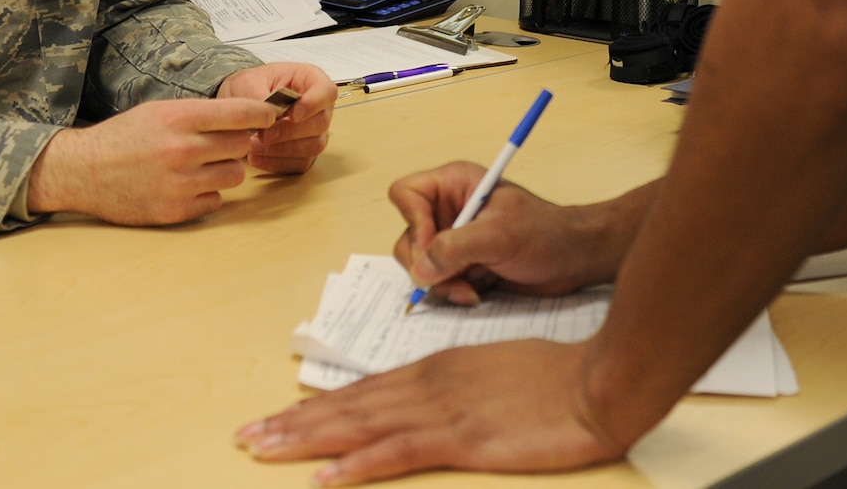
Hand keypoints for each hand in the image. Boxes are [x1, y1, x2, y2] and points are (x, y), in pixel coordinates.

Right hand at [24, 96, 278, 223]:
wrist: (83, 171)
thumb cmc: (124, 137)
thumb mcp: (159, 111)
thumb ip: (200, 114)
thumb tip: (246, 118)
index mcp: (179, 118)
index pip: (241, 113)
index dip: (262, 114)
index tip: (270, 116)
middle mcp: (182, 150)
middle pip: (242, 145)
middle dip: (236, 144)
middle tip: (220, 144)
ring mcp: (179, 183)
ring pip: (235, 175)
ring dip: (224, 170)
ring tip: (201, 167)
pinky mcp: (175, 211)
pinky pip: (215, 201)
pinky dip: (207, 195)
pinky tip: (186, 187)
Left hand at [217, 62, 338, 172]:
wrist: (243, 104)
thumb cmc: (251, 86)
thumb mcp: (248, 82)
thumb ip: (257, 94)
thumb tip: (267, 114)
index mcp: (311, 80)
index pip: (326, 91)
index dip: (314, 104)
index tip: (293, 114)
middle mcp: (319, 107)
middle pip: (321, 123)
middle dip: (291, 132)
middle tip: (264, 134)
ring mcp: (315, 132)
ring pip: (314, 146)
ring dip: (284, 150)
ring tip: (254, 147)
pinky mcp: (306, 152)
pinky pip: (301, 163)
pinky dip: (278, 163)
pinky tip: (256, 157)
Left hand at [236, 339, 625, 484]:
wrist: (600, 381)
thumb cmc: (560, 379)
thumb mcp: (499, 374)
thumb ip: (462, 388)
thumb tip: (436, 406)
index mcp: (439, 368)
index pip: (365, 390)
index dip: (318, 406)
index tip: (278, 416)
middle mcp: (430, 383)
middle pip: (349, 405)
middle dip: (293, 423)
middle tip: (245, 436)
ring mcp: (443, 410)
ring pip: (358, 425)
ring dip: (305, 439)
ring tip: (261, 449)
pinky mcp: (462, 438)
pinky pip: (396, 452)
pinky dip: (356, 464)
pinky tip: (324, 477)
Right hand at [391, 162, 627, 305]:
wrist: (575, 259)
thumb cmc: (547, 234)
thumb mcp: (500, 236)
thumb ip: (455, 248)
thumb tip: (420, 270)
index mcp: (454, 185)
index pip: (406, 194)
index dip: (412, 221)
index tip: (431, 246)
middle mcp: (448, 211)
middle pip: (407, 237)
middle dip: (425, 264)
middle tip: (451, 280)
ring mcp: (454, 240)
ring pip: (420, 266)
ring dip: (440, 284)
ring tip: (470, 291)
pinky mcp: (462, 266)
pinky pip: (438, 283)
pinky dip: (451, 293)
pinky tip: (475, 294)